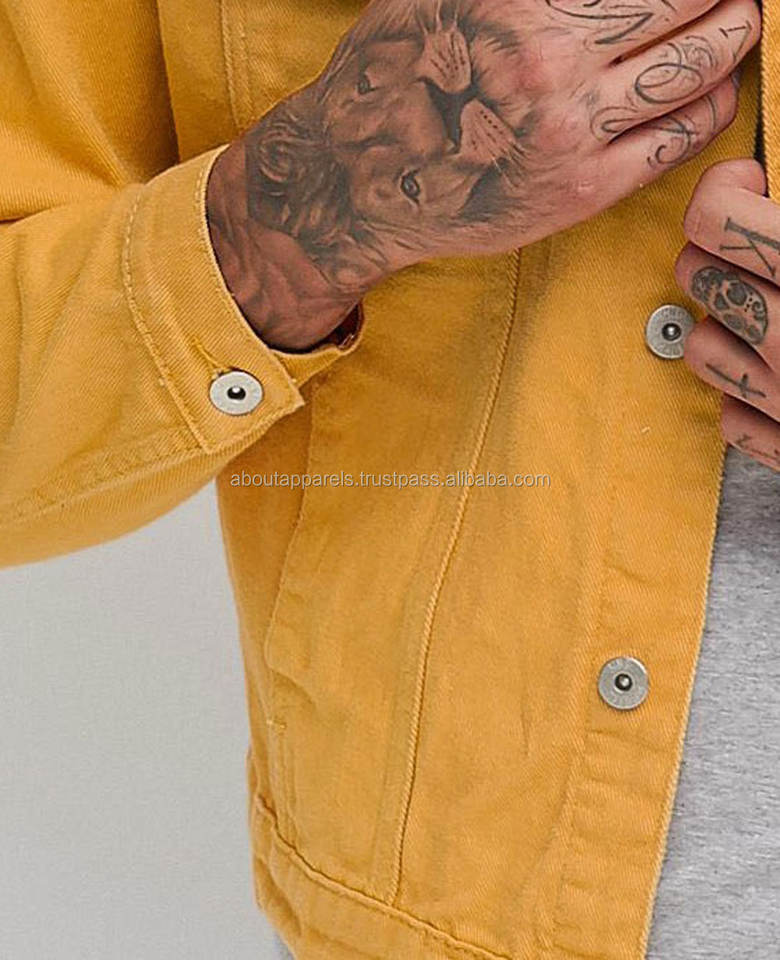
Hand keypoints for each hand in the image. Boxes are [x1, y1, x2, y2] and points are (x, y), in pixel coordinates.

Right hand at [209, 0, 759, 348]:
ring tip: (738, 32)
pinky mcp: (579, 191)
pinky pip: (675, 142)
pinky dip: (709, 111)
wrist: (357, 179)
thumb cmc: (396, 73)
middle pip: (691, 5)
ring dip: (733, 45)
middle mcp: (551, 59)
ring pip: (697, 73)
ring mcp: (569, 131)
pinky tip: (712, 96)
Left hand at [676, 160, 779, 471]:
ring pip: (697, 343)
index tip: (749, 187)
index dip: (724, 192)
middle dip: (716, 255)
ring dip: (724, 324)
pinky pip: (729, 413)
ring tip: (770, 314)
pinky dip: (746, 393)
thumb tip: (751, 176)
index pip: (713, 217)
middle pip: (693, 272)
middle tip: (753, 253)